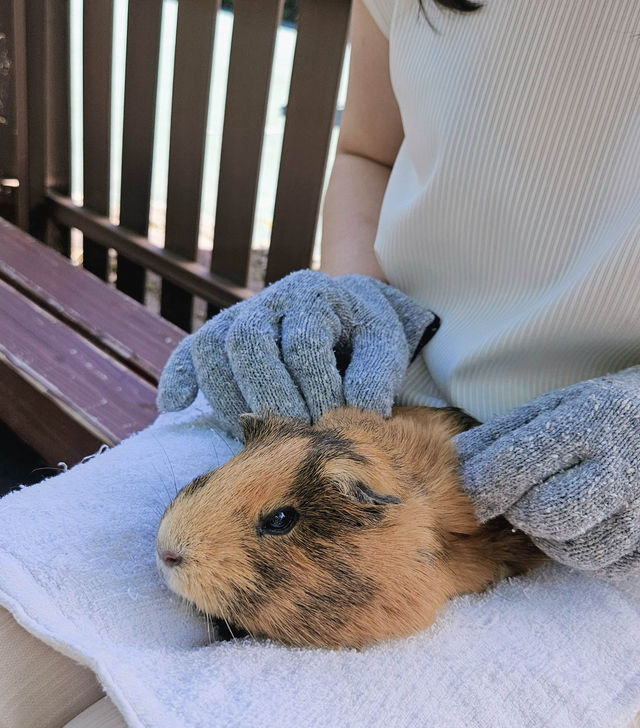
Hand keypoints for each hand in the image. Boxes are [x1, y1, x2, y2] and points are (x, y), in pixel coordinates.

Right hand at [157, 270, 437, 438]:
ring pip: (212, 350)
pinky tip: (174, 406)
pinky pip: (189, 351)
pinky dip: (178, 377)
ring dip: (230, 399)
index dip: (315, 390)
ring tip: (257, 432)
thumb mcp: (386, 345)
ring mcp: (240, 315)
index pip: (303, 344)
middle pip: (248, 343)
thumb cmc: (367, 335)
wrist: (349, 313)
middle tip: (292, 432)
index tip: (330, 422)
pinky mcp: (220, 334)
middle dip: (269, 398)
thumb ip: (378, 373)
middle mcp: (271, 300)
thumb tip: (360, 409)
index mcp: (314, 295)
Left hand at [454, 367, 639, 575]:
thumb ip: (505, 434)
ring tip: (562, 513)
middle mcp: (618, 468)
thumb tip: (458, 462)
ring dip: (553, 539)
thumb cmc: (603, 416)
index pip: (513, 466)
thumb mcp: (556, 407)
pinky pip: (606, 568)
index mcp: (586, 424)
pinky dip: (587, 554)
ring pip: (573, 551)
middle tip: (526, 503)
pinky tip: (589, 529)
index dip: (483, 487)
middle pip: (543, 515)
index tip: (478, 493)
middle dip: (521, 514)